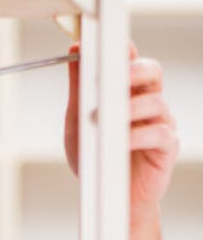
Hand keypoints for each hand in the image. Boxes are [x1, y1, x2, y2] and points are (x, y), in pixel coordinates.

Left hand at [64, 42, 179, 226]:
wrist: (107, 198)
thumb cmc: (96, 157)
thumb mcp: (77, 120)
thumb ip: (79, 89)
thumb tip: (75, 52)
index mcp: (126, 93)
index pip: (130, 60)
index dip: (123, 49)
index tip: (106, 41)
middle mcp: (146, 104)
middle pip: (152, 72)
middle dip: (134, 70)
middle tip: (114, 78)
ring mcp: (159, 124)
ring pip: (156, 102)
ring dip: (130, 107)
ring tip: (108, 118)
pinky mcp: (165, 148)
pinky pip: (160, 134)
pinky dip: (138, 135)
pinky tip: (121, 140)